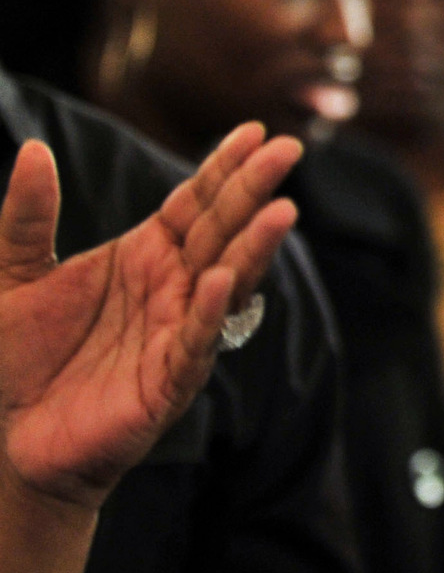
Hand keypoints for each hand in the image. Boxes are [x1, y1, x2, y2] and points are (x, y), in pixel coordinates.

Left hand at [0, 126, 301, 511]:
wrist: (9, 442)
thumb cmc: (17, 359)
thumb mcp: (12, 276)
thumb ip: (28, 217)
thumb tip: (34, 148)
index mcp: (144, 256)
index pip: (195, 202)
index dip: (224, 167)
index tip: (255, 130)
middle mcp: (172, 287)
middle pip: (221, 229)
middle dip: (255, 190)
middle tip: (287, 150)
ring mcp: (177, 332)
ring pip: (227, 280)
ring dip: (255, 246)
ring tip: (281, 210)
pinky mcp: (168, 381)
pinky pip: (196, 341)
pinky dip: (210, 312)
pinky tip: (223, 281)